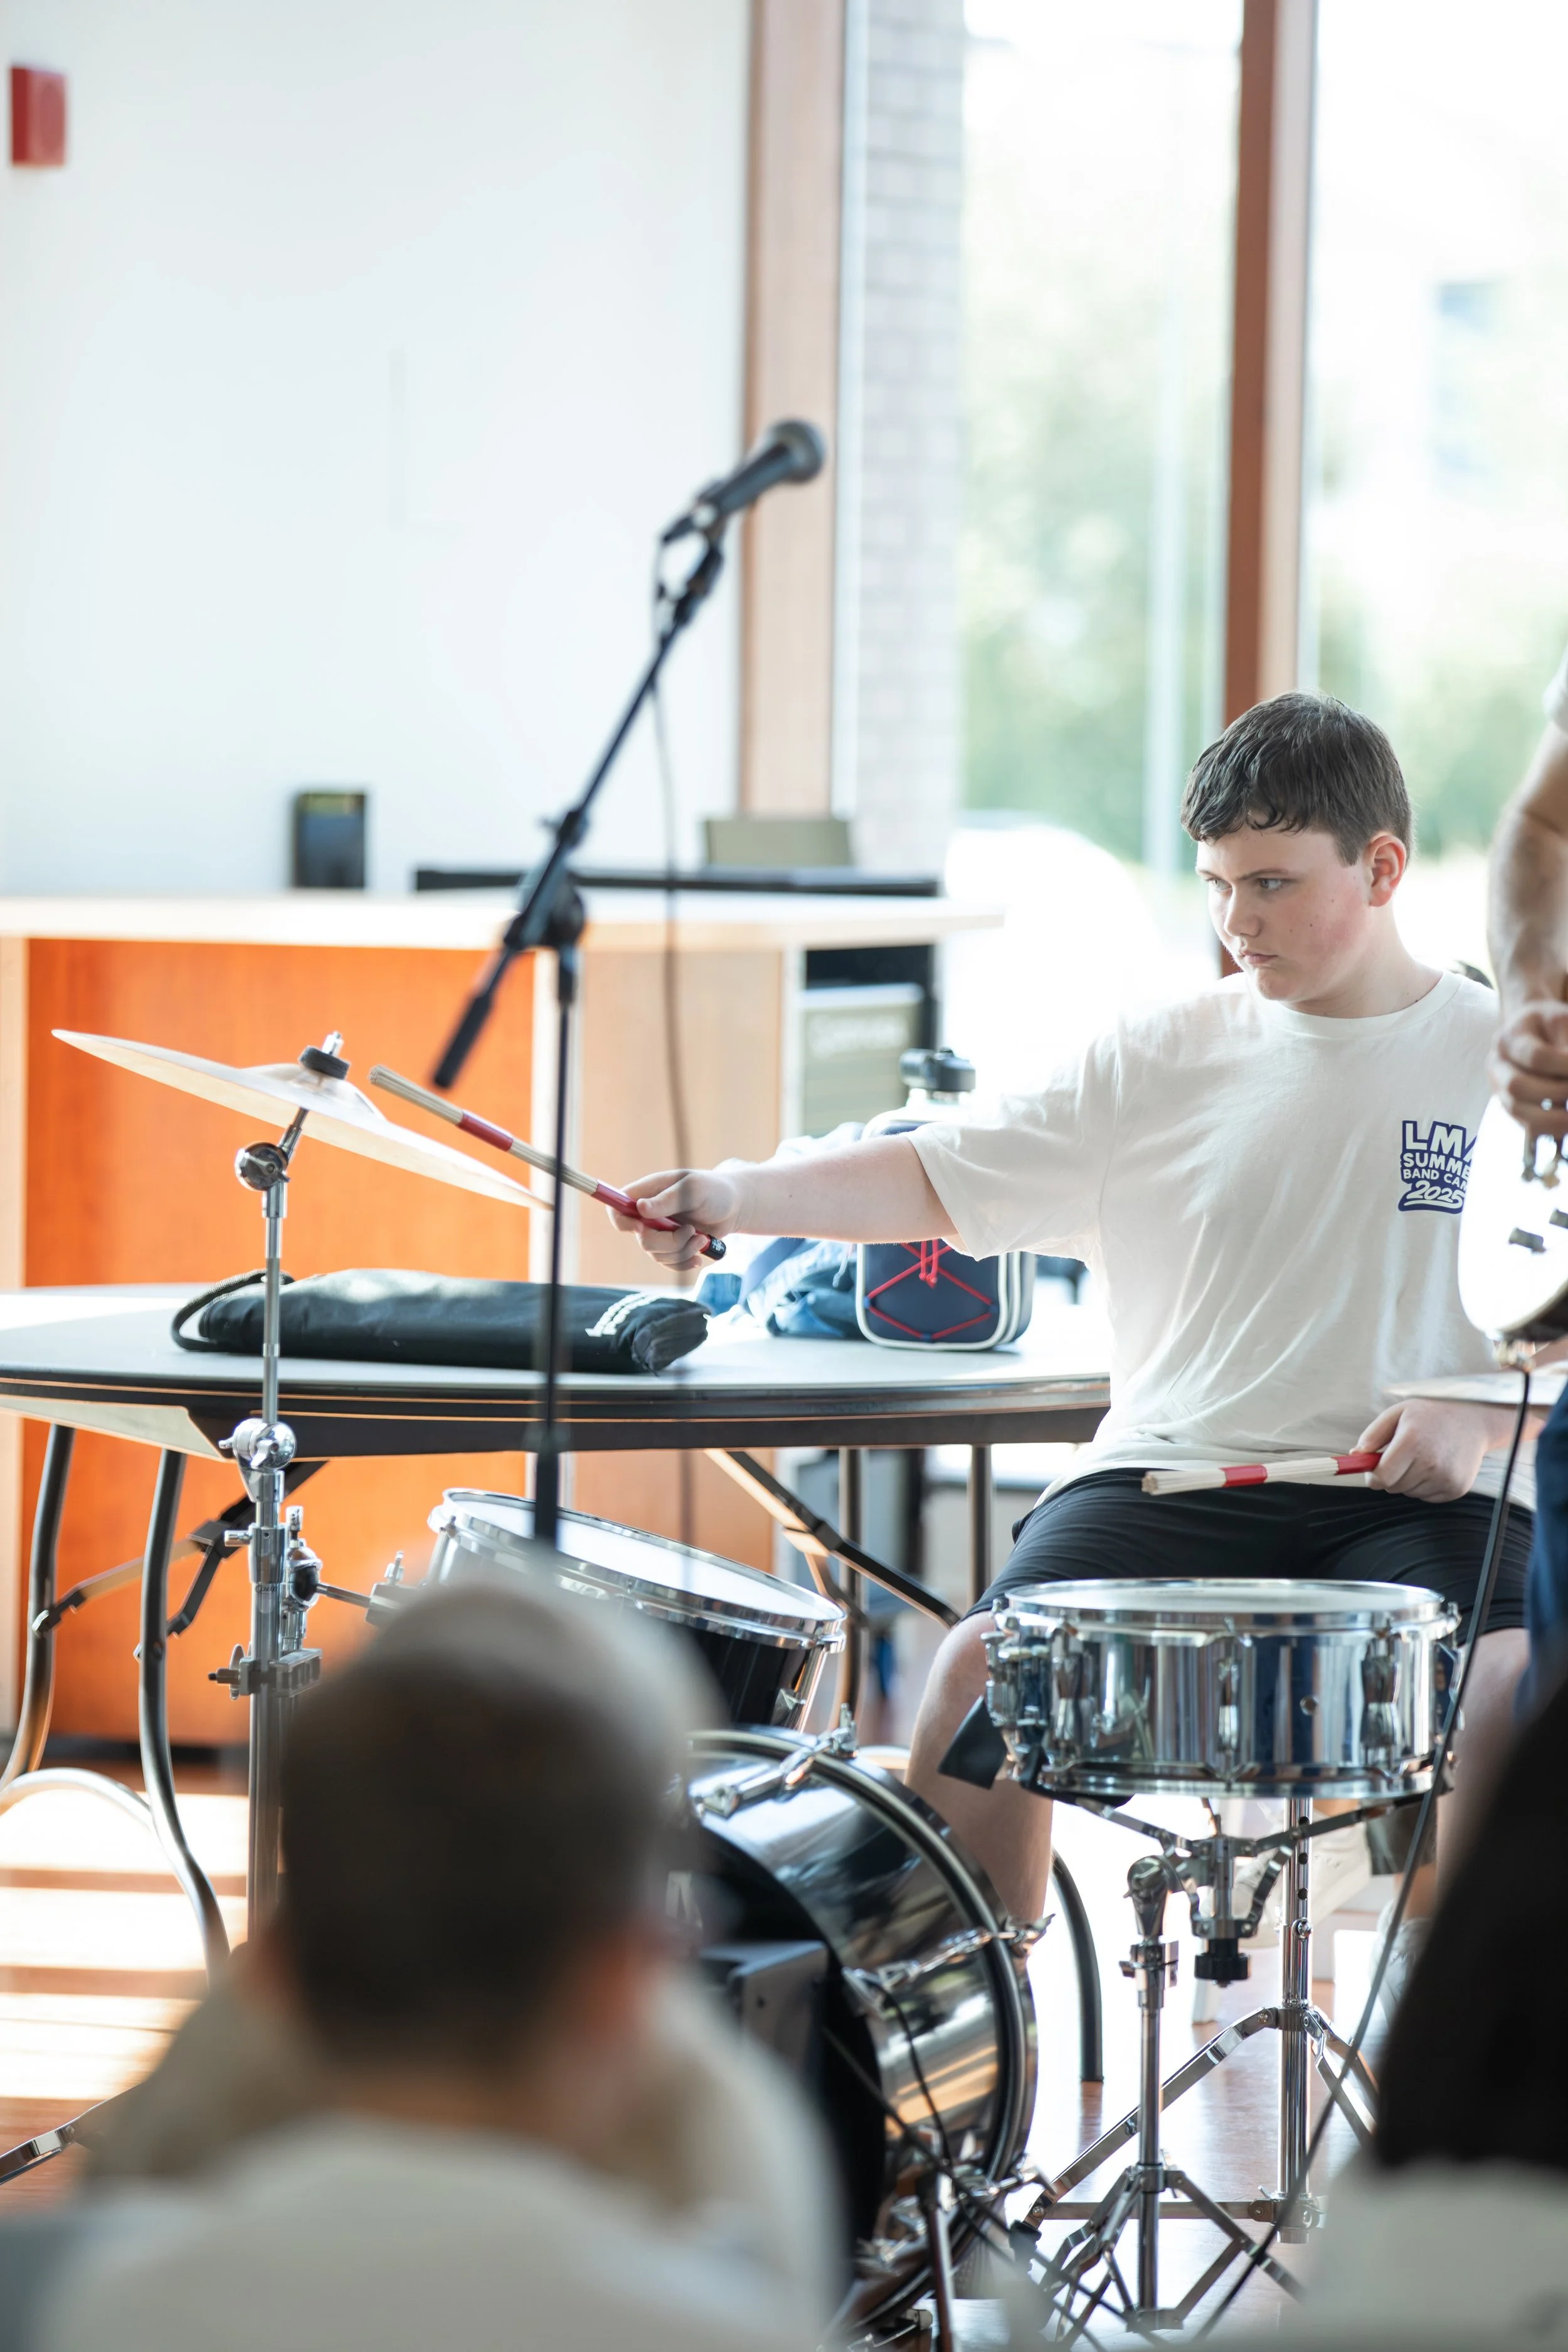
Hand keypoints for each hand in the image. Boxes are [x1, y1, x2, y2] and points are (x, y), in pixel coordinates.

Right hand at [608, 1168, 743, 1271]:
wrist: (735, 1207)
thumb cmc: (714, 1191)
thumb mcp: (694, 1189)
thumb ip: (668, 1199)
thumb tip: (640, 1209)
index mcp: (648, 1192)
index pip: (618, 1207)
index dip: (621, 1220)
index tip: (640, 1228)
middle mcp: (649, 1213)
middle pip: (641, 1238)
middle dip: (668, 1242)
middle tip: (690, 1232)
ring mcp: (660, 1232)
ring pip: (656, 1254)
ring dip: (682, 1251)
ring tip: (701, 1238)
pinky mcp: (672, 1246)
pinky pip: (669, 1263)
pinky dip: (684, 1262)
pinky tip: (699, 1256)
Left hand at [1355, 1399, 1510, 1503]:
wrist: (1473, 1420)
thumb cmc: (1430, 1415)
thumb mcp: (1398, 1413)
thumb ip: (1372, 1435)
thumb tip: (1355, 1456)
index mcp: (1412, 1442)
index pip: (1381, 1478)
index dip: (1373, 1477)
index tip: (1374, 1470)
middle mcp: (1431, 1463)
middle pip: (1393, 1487)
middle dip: (1391, 1476)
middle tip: (1403, 1456)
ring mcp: (1446, 1478)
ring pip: (1410, 1493)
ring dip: (1409, 1480)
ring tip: (1423, 1457)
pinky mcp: (1456, 1489)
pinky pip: (1427, 1497)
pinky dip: (1426, 1485)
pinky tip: (1436, 1466)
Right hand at [1491, 998, 1567, 1136]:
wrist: (1532, 1029)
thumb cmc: (1551, 1025)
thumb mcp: (1562, 1022)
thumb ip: (1567, 1046)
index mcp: (1510, 1038)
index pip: (1535, 1057)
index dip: (1563, 1067)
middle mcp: (1497, 1064)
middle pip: (1516, 1086)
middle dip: (1554, 1094)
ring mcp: (1499, 1086)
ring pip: (1515, 1109)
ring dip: (1550, 1118)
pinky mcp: (1508, 1104)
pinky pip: (1523, 1122)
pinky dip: (1547, 1127)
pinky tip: (1564, 1124)